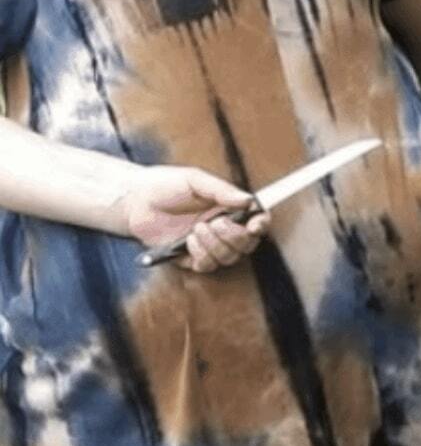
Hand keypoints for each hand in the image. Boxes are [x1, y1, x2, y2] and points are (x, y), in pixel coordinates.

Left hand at [116, 166, 270, 272]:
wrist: (134, 201)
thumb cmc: (164, 185)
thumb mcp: (195, 180)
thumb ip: (222, 190)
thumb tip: (248, 199)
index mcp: (228, 207)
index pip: (256, 219)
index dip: (261, 224)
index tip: (255, 224)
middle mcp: (221, 228)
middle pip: (246, 244)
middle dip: (236, 236)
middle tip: (217, 222)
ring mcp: (207, 244)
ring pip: (228, 257)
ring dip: (216, 244)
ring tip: (198, 228)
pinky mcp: (190, 258)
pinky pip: (207, 265)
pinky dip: (201, 254)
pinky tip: (189, 240)